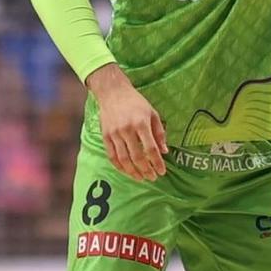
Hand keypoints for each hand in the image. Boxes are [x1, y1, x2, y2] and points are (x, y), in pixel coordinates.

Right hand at [88, 64, 166, 181]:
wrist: (113, 92)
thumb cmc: (136, 103)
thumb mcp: (153, 113)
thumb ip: (159, 133)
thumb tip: (164, 151)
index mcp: (141, 123)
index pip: (151, 148)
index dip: (157, 162)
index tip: (162, 172)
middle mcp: (127, 129)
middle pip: (137, 156)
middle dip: (146, 170)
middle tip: (152, 178)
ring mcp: (114, 133)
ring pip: (123, 159)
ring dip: (133, 172)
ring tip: (141, 178)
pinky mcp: (105, 136)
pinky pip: (112, 156)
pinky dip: (119, 166)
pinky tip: (127, 171)